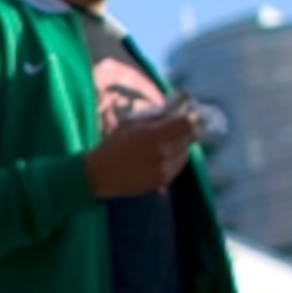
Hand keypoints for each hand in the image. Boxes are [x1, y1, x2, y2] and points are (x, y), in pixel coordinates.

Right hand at [85, 103, 205, 198]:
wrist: (100, 175)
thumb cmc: (112, 146)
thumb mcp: (130, 124)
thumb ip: (153, 118)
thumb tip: (172, 112)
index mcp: (153, 135)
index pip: (186, 124)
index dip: (191, 117)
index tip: (190, 114)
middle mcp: (164, 153)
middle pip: (189, 138)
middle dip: (188, 130)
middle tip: (183, 126)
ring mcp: (165, 169)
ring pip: (185, 153)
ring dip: (182, 145)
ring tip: (171, 141)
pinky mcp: (163, 180)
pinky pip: (178, 165)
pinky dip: (175, 158)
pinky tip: (164, 155)